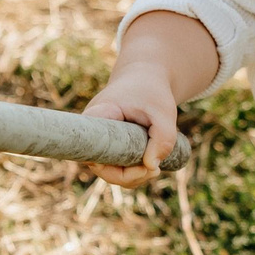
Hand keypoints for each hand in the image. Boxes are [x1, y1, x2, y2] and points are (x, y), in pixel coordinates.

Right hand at [83, 64, 177, 188]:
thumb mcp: (163, 111)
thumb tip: (152, 167)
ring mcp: (100, 141)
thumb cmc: (151, 90)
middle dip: (127, 176)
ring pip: (109, 170)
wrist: (145, 77)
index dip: (109, 167)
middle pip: (100, 166)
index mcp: (98, 117)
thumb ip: (163, 138)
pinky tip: (151, 168)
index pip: (91, 149)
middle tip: (155, 170)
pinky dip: (132, 173)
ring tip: (156, 169)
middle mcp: (92, 131)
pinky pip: (115, 167)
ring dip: (132, 177)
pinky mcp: (109, 146)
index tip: (139, 166)